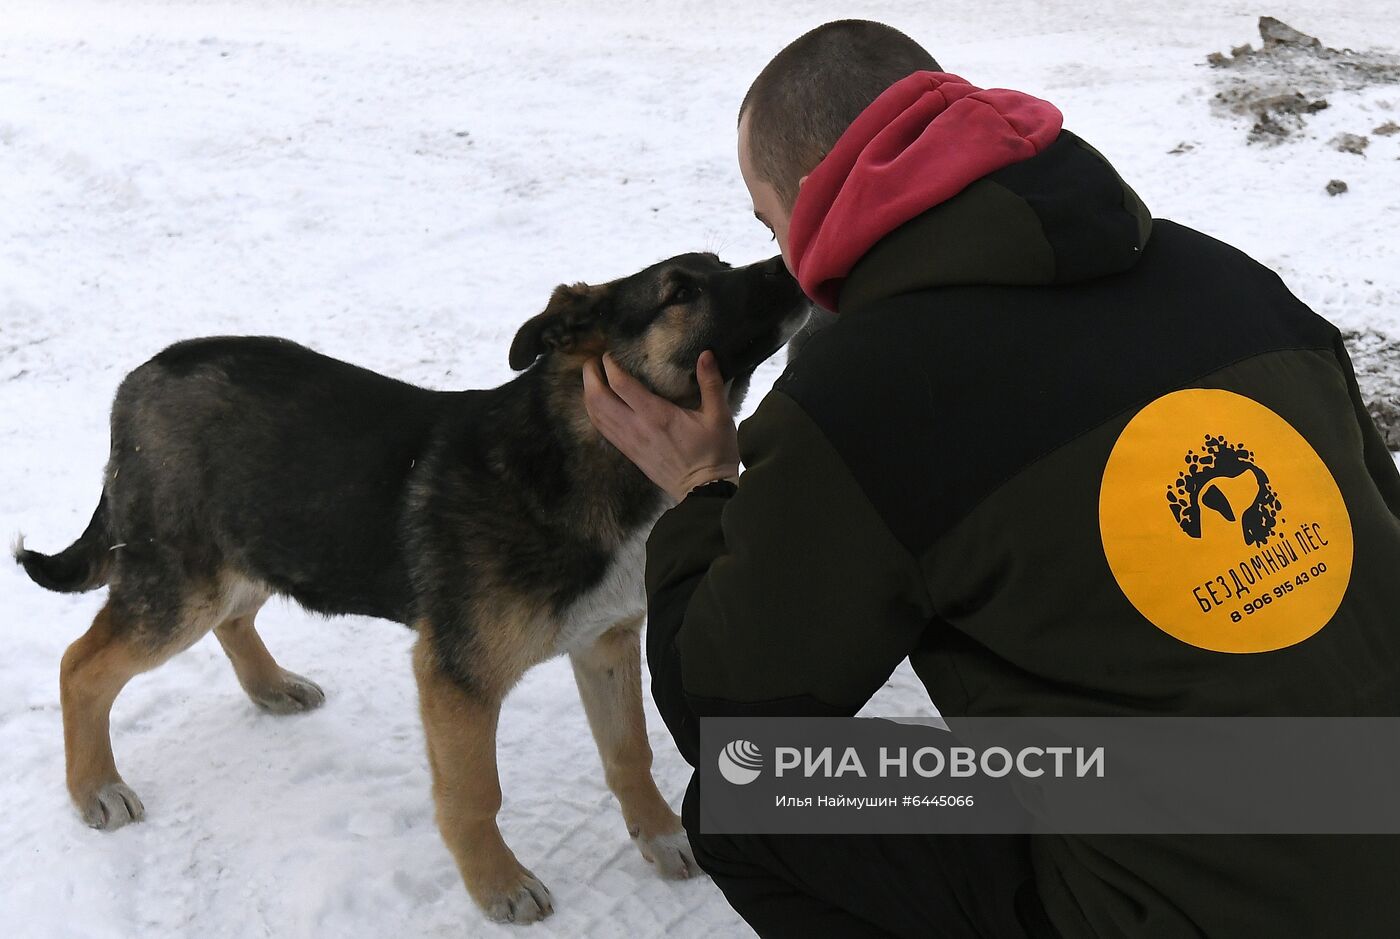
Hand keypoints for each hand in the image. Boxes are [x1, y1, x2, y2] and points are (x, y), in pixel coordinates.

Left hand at [582, 350, 739, 501]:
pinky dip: (594, 413)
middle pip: (598, 398)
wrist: (705, 490)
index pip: (620, 384)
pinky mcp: (628, 453)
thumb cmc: (714, 453)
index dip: (609, 365)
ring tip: (593, 378)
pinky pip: (602, 429)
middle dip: (590, 376)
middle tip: (593, 362)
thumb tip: (706, 354)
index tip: (610, 354)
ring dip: (588, 393)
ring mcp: (629, 442)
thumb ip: (711, 382)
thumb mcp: (719, 416)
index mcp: (657, 415)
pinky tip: (597, 404)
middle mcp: (637, 428)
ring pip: (595, 415)